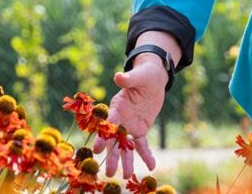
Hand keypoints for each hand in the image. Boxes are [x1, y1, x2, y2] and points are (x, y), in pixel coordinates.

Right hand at [93, 57, 165, 178]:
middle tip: (109, 172)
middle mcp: (120, 119)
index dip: (103, 136)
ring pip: (126, 146)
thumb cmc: (143, 74)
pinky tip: (151, 166)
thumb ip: (128, 79)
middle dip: (111, 155)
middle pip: (114, 140)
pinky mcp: (140, 130)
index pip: (108, 123)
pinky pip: (142, 145)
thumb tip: (118, 76)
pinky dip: (146, 155)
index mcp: (116, 107)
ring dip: (126, 161)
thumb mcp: (138, 76)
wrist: (153, 79)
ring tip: (126, 176)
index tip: (98, 149)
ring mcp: (129, 126)